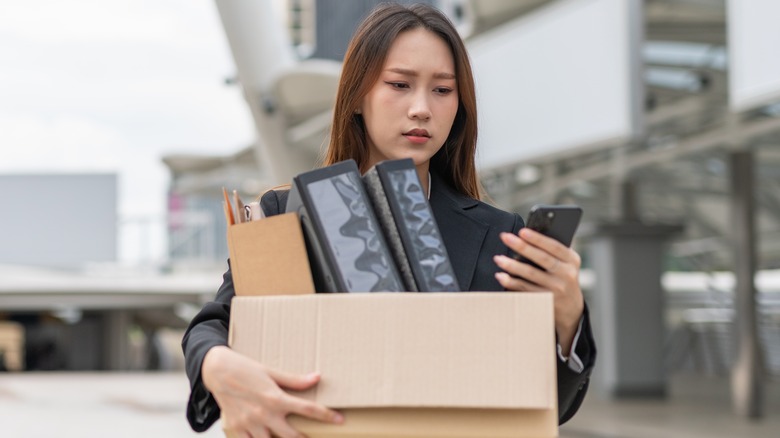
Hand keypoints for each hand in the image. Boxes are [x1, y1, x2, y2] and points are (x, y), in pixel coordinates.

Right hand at [202, 346, 343, 437]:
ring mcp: (249, 423)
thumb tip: (316, 378)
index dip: (326, 415)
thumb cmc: (246, 368)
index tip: (340, 419)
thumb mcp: (272, 371)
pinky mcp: (236, 429)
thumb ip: (294, 380)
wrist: (216, 370)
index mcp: (276, 398)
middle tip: (315, 437)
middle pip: (292, 436)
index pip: (308, 409)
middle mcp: (264, 414)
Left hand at [493, 228, 583, 352]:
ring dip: (512, 266)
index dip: (538, 239)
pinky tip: (501, 276)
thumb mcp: (566, 263)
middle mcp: (566, 274)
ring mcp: (556, 289)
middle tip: (505, 237)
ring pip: (531, 275)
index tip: (522, 231)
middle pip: (542, 259)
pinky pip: (525, 289)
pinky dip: (511, 282)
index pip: (555, 247)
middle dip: (522, 247)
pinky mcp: (545, 300)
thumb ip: (552, 251)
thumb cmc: (562, 277)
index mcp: (571, 260)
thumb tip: (526, 236)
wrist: (571, 308)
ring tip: (498, 258)